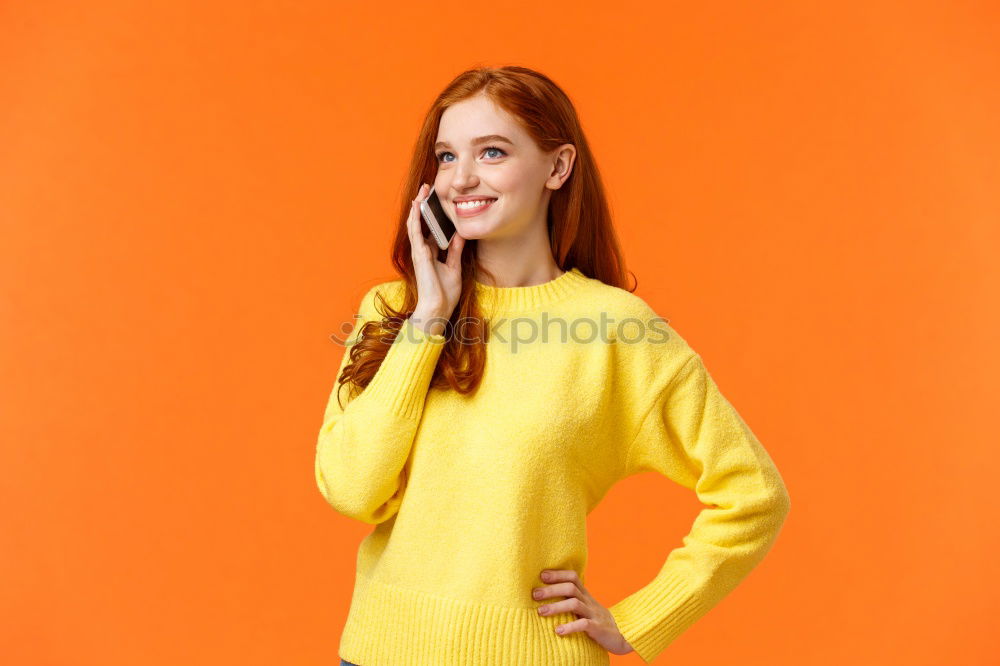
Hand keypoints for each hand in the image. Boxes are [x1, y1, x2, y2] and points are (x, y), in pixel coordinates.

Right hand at [406, 182, 465, 336]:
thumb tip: (459, 234)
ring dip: (417, 207)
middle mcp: (423, 250)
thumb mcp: (454, 267)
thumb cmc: (445, 293)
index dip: (433, 214)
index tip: (437, 200)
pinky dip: (415, 218)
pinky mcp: (419, 254)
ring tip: (421, 191)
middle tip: (428, 189)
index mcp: (431, 253)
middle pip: (422, 223)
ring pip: (416, 224)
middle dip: (424, 206)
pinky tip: (416, 206)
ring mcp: (419, 252)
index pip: (431, 228)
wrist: (438, 308)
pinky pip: (415, 232)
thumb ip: (455, 250)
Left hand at [532, 569, 633, 655]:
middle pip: (571, 588)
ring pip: (575, 604)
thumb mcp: (586, 607)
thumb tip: (546, 594)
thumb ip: (571, 600)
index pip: (573, 577)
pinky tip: (558, 631)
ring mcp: (594, 614)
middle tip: (534, 594)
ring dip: (556, 607)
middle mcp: (589, 602)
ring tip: (541, 612)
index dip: (558, 574)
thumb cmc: (597, 621)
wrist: (623, 635)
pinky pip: (584, 625)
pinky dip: (570, 627)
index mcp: (586, 595)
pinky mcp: (598, 628)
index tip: (541, 575)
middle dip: (552, 590)